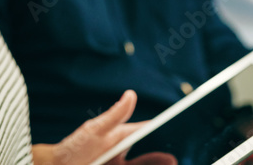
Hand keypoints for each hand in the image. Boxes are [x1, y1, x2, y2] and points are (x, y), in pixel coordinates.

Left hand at [32, 90, 176, 164]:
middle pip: (149, 156)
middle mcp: (124, 153)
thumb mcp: (95, 130)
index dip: (163, 133)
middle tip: (176, 161)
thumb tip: (131, 94)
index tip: (178, 132)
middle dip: (162, 157)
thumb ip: (115, 115)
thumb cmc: (75, 146)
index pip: (147, 132)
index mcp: (123, 137)